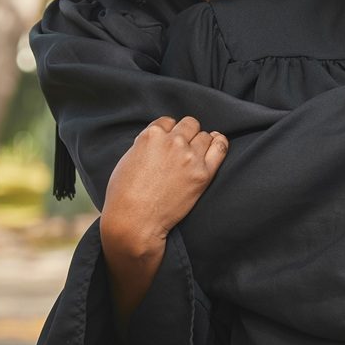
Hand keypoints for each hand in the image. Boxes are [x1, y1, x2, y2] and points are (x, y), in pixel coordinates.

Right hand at [101, 116, 228, 256]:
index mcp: (152, 136)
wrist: (135, 222)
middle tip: (181, 149)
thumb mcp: (128, 159)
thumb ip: (145, 143)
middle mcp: (173, 142)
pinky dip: (219, 142)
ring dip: (200, 142)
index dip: (168, 132)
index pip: (168, 122)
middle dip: (185, 134)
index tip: (166, 144)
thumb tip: (158, 137)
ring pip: (204, 136)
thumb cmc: (124, 195)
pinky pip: (220, 147)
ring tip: (194, 154)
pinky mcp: (203, 174)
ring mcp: (190, 157)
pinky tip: (215, 143)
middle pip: (189, 124)